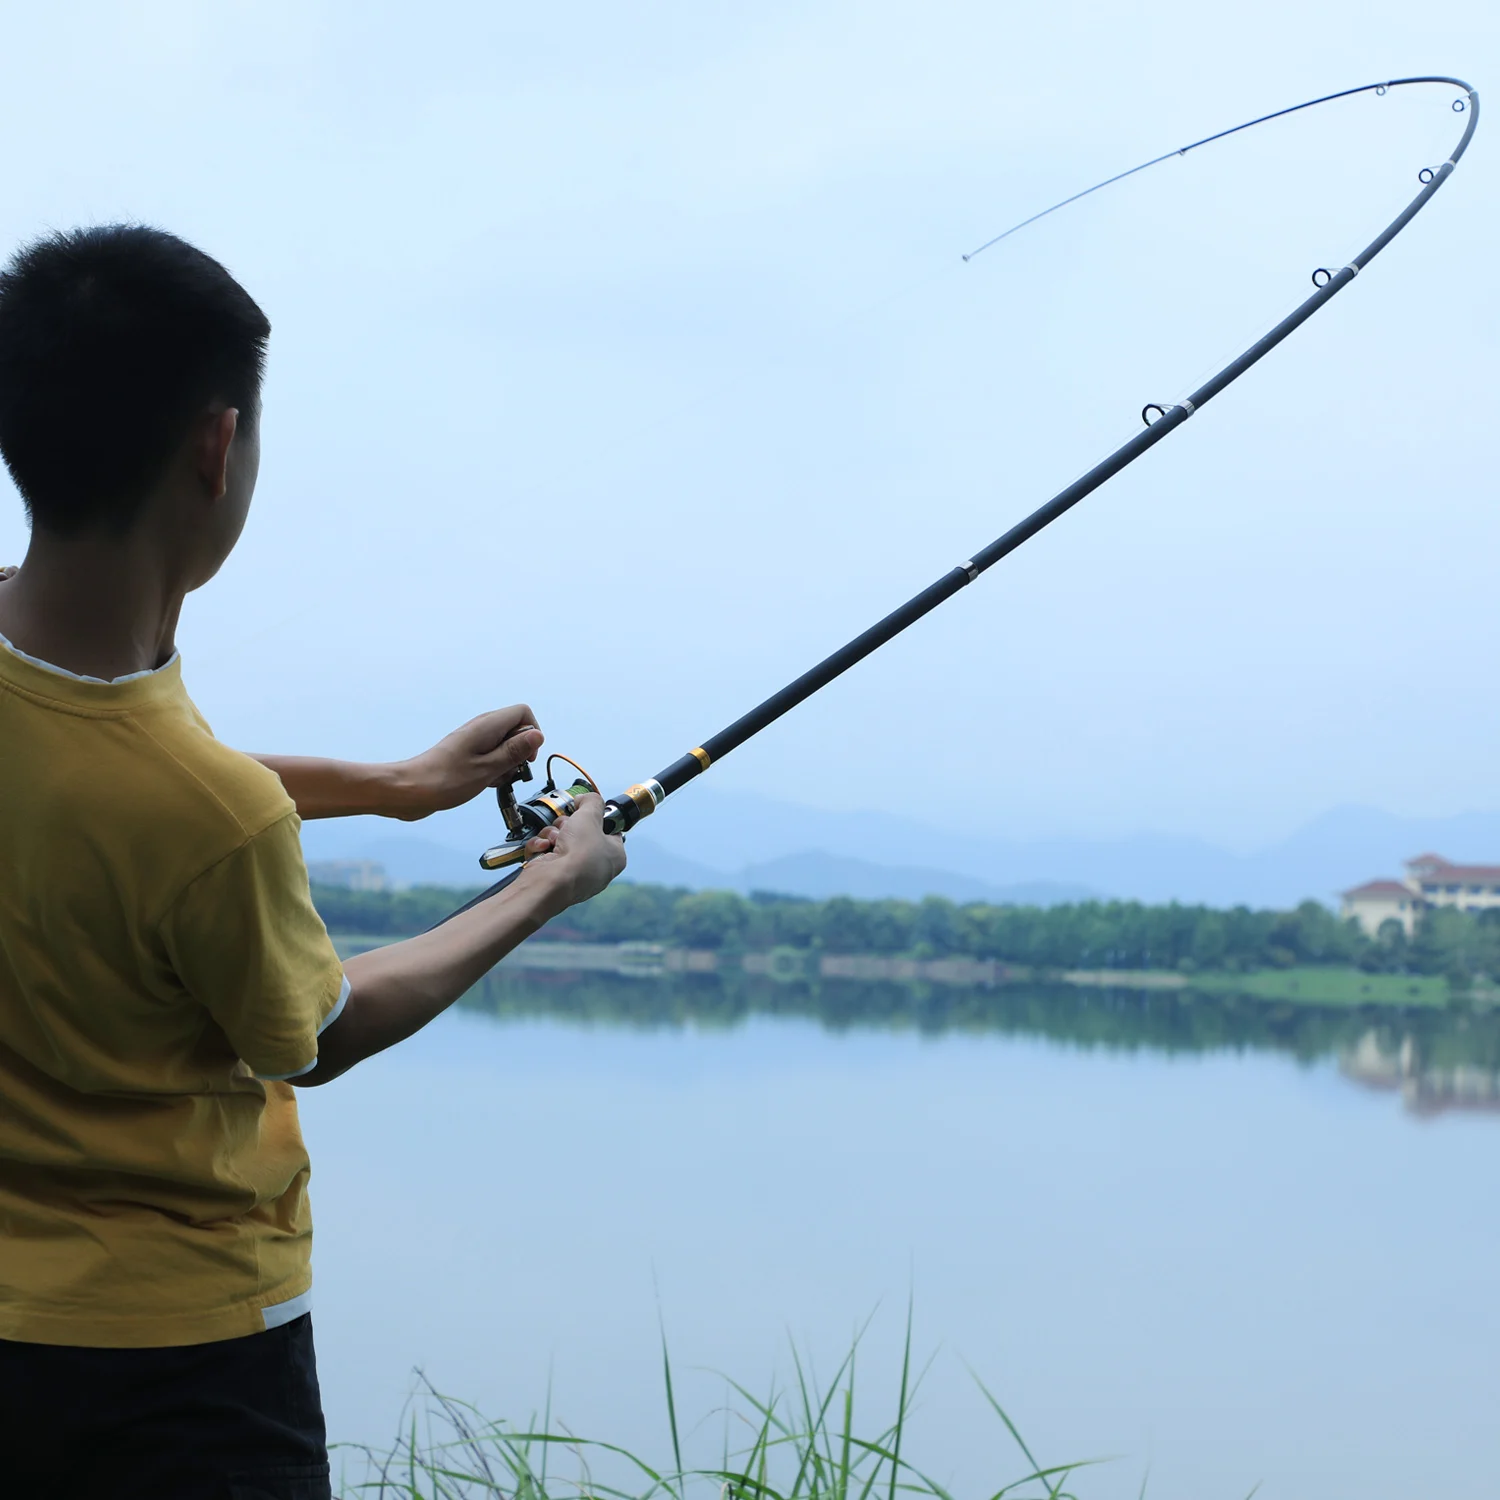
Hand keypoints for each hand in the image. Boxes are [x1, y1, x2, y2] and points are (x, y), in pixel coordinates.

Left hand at [393, 707, 543, 820]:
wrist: (410, 790)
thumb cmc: (444, 781)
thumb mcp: (487, 769)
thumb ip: (514, 751)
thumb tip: (538, 735)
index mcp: (487, 726)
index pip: (523, 713)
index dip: (531, 734)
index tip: (525, 758)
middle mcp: (481, 728)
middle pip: (515, 729)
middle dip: (520, 752)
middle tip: (508, 772)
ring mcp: (473, 740)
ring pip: (504, 745)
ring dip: (506, 763)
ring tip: (493, 779)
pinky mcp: (466, 754)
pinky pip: (491, 756)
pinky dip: (493, 769)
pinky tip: (483, 782)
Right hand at [523, 794, 626, 908]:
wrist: (552, 881)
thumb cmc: (578, 853)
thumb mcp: (590, 815)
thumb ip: (591, 801)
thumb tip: (585, 799)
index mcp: (614, 856)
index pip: (610, 829)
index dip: (596, 817)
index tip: (586, 811)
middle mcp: (597, 867)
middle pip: (581, 832)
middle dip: (569, 825)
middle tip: (568, 826)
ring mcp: (574, 873)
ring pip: (561, 839)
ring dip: (553, 833)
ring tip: (554, 839)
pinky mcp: (554, 875)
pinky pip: (546, 852)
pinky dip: (541, 847)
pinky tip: (543, 849)